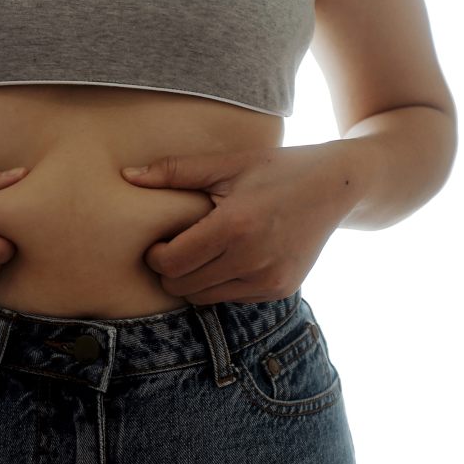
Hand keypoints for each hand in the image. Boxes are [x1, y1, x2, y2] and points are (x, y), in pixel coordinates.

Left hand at [120, 143, 358, 304]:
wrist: (336, 186)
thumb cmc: (274, 169)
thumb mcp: (227, 163)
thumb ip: (174, 171)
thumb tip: (127, 176)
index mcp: (234, 226)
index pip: (172, 263)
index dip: (156, 255)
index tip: (160, 240)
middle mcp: (253, 260)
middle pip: (183, 286)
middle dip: (170, 270)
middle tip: (176, 247)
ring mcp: (269, 280)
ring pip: (204, 298)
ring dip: (193, 281)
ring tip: (201, 252)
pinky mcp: (281, 290)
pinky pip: (231, 299)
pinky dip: (221, 284)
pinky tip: (229, 259)